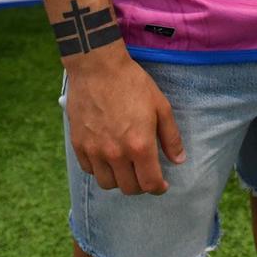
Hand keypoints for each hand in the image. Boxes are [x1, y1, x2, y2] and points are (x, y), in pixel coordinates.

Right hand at [65, 48, 184, 195]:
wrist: (98, 68)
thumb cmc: (132, 84)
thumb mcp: (161, 107)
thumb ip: (171, 137)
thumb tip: (178, 160)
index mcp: (140, 145)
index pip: (149, 183)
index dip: (158, 188)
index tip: (161, 185)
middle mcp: (116, 153)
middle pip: (129, 188)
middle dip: (141, 186)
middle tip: (145, 175)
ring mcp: (94, 150)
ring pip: (107, 184)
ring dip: (119, 180)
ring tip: (126, 168)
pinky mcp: (78, 144)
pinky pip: (89, 170)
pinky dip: (100, 169)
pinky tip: (108, 158)